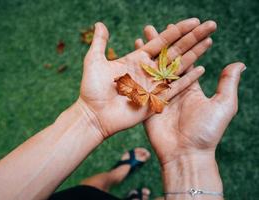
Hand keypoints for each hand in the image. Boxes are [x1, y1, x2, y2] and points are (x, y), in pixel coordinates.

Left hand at [79, 18, 215, 138]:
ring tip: (209, 41)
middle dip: (192, 38)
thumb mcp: (94, 61)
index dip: (177, 31)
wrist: (94, 115)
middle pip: (175, 51)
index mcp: (137, 59)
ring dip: (194, 54)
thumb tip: (99, 23)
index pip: (162, 41)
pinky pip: (175, 88)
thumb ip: (100, 42)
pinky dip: (188, 79)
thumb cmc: (92, 89)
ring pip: (178, 66)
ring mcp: (153, 85)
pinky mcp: (156, 100)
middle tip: (210, 25)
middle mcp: (148, 71)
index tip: (192, 21)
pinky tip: (201, 69)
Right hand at [141, 26, 244, 164]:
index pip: (186, 60)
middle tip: (154, 27)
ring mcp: (159, 95)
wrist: (185, 154)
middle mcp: (174, 88)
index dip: (183, 44)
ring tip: (142, 36)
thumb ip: (227, 83)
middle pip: (166, 60)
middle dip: (161, 43)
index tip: (178, 28)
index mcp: (191, 86)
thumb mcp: (223, 105)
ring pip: (152, 69)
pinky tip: (133, 56)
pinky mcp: (146, 103)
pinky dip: (137, 69)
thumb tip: (239, 62)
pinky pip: (141, 83)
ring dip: (147, 52)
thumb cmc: (207, 132)